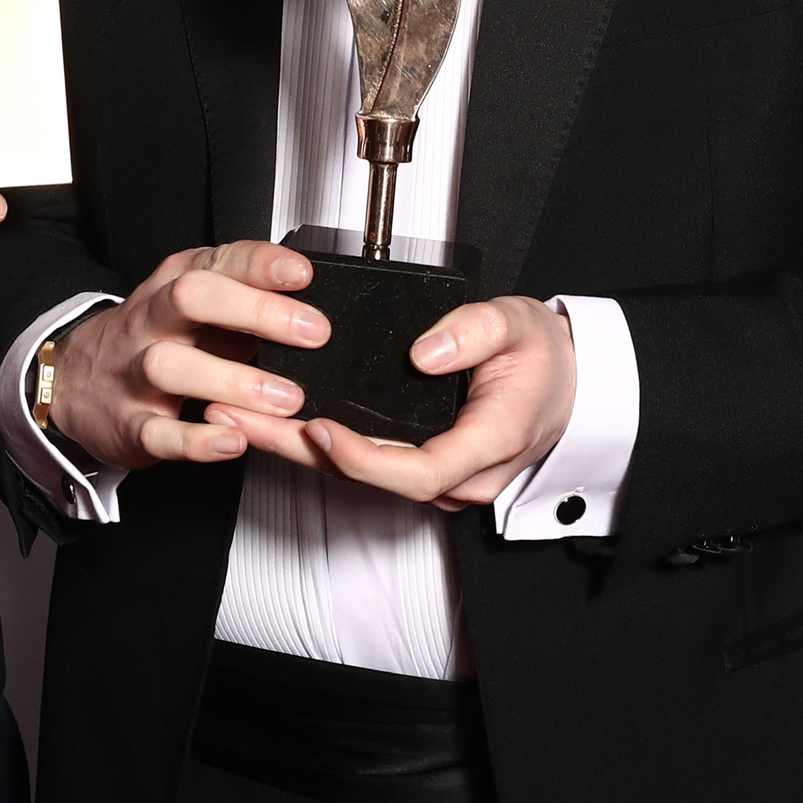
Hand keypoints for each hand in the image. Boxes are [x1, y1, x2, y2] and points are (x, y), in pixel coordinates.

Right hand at [43, 241, 327, 467]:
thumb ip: (241, 299)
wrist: (72, 381)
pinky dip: (196, 440)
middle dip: (254, 310)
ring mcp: (135, 373)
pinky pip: (158, 432)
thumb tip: (306, 306)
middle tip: (312, 333)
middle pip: (191, 298)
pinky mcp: (130, 424)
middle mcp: (152, 323)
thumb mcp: (189, 305)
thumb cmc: (151, 339)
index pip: (215, 261)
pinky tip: (232, 440)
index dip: (260, 265)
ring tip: (285, 398)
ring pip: (170, 366)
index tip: (301, 275)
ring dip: (232, 380)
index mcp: (172, 287)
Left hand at [250, 296, 577, 510]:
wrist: (568, 379)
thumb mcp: (519, 324)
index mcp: (488, 443)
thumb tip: (425, 352)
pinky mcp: (420, 465)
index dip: (361, 457)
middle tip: (238, 415)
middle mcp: (461, 475)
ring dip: (294, 446)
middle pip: (371, 478)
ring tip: (234, 414)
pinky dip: (315, 444)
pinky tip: (272, 419)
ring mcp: (440, 477)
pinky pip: (364, 461)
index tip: (316, 426)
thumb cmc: (543, 356)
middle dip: (298, 450)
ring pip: (359, 474)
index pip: (416, 471)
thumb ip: (475, 333)